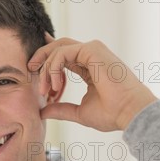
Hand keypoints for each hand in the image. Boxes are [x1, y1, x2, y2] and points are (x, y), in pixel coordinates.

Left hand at [28, 34, 157, 130]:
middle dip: (40, 57)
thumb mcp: (79, 112)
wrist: (129, 113)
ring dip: (46, 67)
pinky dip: (54, 67)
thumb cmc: (112, 113)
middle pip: (58, 47)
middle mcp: (91, 55)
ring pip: (58, 48)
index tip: (32, 69)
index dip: (45, 58)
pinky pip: (63, 52)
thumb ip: (61, 109)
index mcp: (89, 66)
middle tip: (29, 71)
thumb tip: (43, 111)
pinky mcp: (93, 50)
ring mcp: (93, 50)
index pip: (63, 55)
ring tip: (45, 89)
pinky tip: (55, 84)